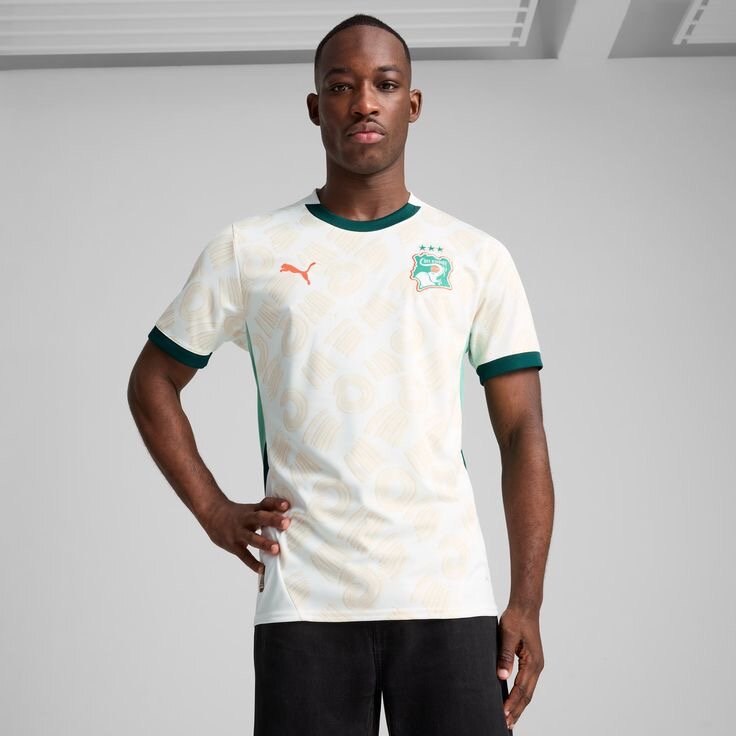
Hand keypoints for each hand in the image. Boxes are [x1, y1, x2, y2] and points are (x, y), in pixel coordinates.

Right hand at [200, 496, 290, 573]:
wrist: (213, 515)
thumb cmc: (238, 515)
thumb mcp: (251, 510)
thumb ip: (267, 513)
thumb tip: (290, 517)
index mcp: (253, 510)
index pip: (265, 503)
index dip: (276, 503)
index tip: (287, 505)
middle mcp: (246, 520)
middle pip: (260, 517)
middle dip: (273, 520)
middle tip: (286, 523)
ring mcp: (239, 533)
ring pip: (252, 538)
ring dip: (264, 543)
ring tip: (276, 549)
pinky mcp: (233, 545)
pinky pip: (244, 555)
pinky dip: (253, 563)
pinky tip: (263, 569)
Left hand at [496, 605, 544, 729]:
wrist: (525, 607)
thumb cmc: (516, 619)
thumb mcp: (507, 636)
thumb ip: (505, 656)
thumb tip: (502, 677)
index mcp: (533, 662)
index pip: (521, 689)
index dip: (512, 704)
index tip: (503, 715)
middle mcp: (537, 666)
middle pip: (527, 695)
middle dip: (517, 710)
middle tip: (506, 725)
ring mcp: (535, 664)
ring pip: (528, 691)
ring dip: (519, 705)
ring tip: (509, 719)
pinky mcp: (531, 661)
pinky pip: (526, 683)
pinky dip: (520, 695)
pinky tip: (513, 700)